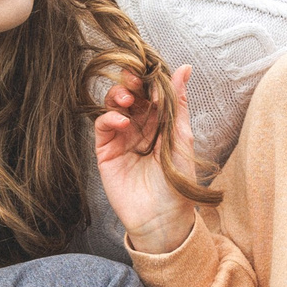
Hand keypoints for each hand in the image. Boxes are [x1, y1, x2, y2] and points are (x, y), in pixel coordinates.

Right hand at [92, 63, 196, 254]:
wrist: (162, 218)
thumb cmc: (177, 183)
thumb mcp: (182, 138)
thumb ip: (178, 103)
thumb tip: (184, 67)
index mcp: (161, 122)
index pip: (152, 92)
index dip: (150, 78)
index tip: (152, 71)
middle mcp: (140, 127)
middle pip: (131, 94)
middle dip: (131, 82)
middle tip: (134, 79)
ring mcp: (122, 138)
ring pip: (113, 105)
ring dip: (118, 96)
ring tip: (127, 99)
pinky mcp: (106, 151)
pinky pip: (102, 126)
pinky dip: (109, 118)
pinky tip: (122, 122)